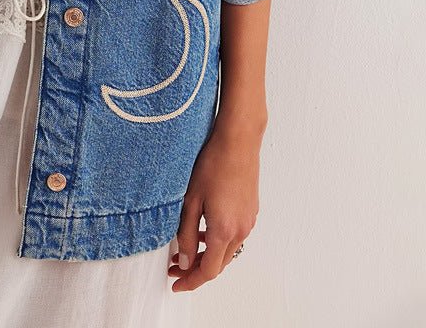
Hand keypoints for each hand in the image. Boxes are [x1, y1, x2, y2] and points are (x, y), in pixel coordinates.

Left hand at [168, 122, 261, 291]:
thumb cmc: (212, 165)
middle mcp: (241, 230)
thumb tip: (185, 261)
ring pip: (227, 251)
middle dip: (196, 269)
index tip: (175, 283)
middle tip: (174, 266)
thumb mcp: (191, 201)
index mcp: (224, 230)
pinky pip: (234, 236)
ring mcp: (249, 221)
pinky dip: (218, 242)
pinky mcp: (251, 212)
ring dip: (208, 255)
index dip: (191, 281)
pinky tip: (204, 231)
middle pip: (219, 264)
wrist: (238, 142)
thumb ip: (187, 234)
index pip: (209, 271)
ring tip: (185, 249)